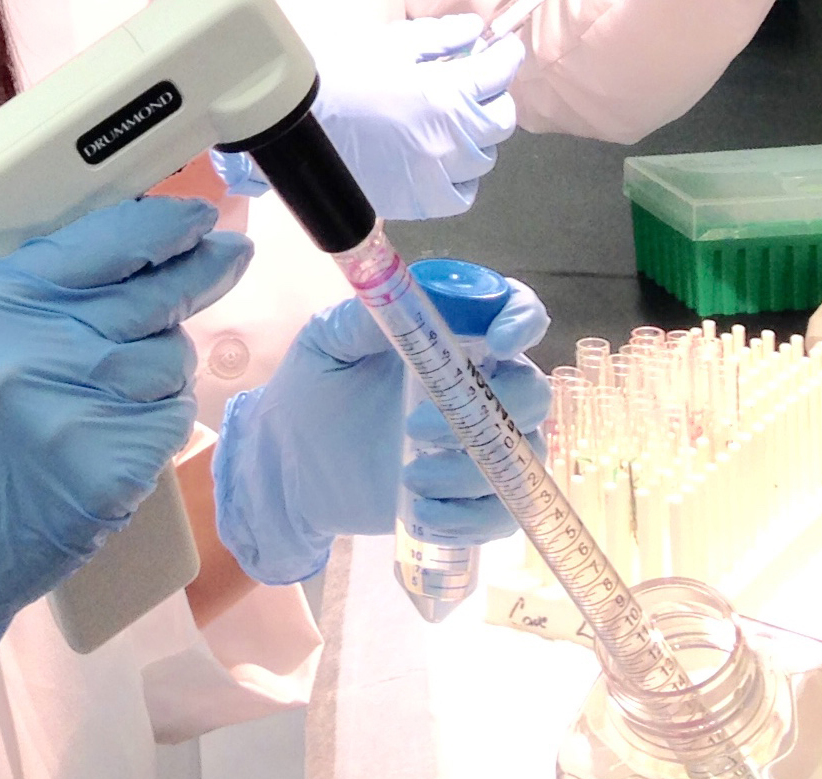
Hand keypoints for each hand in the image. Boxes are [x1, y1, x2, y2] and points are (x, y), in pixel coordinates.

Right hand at [0, 197, 250, 752]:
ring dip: (167, 350)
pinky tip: (132, 412)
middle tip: (225, 254)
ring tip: (140, 358)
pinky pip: (172, 418)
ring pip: (173, 355)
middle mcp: (47, 349)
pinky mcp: (115, 468)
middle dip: (204, 268)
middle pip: (160, 293)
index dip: (165, 223)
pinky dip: (162, 410)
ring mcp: (86, 411)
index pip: (108, 241)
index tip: (195, 216)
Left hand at [210, 275, 550, 585]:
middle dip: (492, 412)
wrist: (289, 467)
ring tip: (409, 478)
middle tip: (415, 427)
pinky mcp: (471, 498)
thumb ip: (360, 321)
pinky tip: (424, 515)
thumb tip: (397, 303)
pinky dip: (472, 518)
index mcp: (452, 340)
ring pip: (522, 457)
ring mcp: (481, 446)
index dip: (522, 321)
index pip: (513, 313)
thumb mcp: (325, 345)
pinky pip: (504, 512)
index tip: (500, 343)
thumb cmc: (310, 392)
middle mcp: (479, 388)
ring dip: (472, 472)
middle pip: (533, 392)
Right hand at [302, 15, 525, 220]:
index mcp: (445, 95)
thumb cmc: (337, 75)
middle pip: (500, 120)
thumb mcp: (389, 43)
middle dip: (494, 96)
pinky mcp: (420, 201)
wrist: (293, 125)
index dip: (506, 56)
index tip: (504, 48)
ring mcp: (437, 176)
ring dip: (478, 134)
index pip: (497, 74)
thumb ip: (440, 37)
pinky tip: (444, 158)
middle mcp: (451, 140)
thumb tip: (476, 32)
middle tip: (477, 82)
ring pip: (484, 157)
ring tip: (454, 119)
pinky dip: (462, 174)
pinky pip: (462, 192)